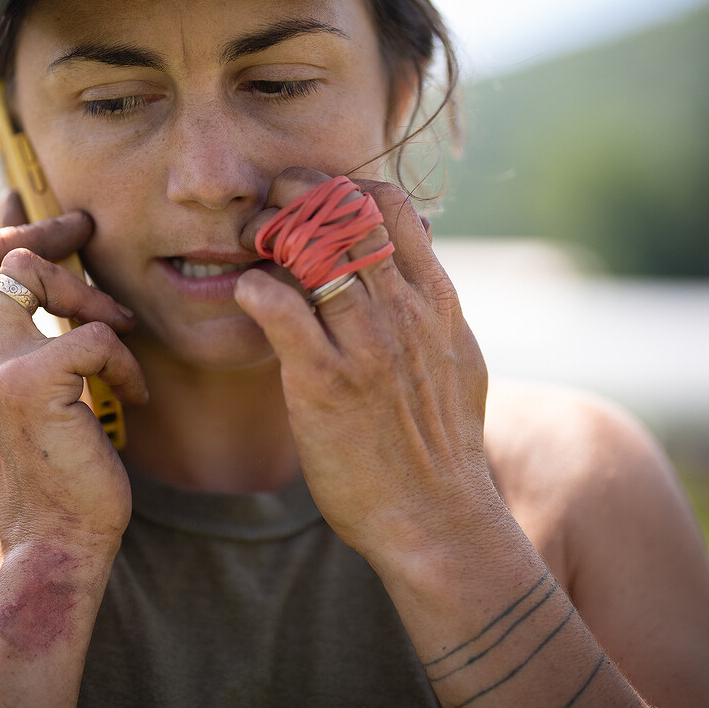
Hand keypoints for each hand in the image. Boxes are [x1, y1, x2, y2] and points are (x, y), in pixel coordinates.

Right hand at [0, 192, 147, 553]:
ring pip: (32, 275)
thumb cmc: (58, 475)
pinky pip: (90, 333)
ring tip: (123, 333)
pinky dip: (123, 358)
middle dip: (39, 231)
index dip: (1, 226)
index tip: (31, 203)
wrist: (56, 544)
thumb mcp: (33, 401)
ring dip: (91, 297)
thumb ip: (30, 345)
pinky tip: (134, 393)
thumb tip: (49, 285)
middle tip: (87, 233)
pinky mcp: (28, 385)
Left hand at [234, 168, 491, 560]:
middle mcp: (403, 311)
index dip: (344, 187)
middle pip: (344, 211)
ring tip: (247, 244)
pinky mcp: (325, 382)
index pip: (390, 204)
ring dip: (268, 233)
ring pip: (309, 248)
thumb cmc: (442, 449)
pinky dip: (256, 290)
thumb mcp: (461, 362)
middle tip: (267, 205)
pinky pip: (279, 310)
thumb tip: (422, 275)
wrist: (436, 519)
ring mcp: (365, 344)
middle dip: (296, 193)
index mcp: (436, 300)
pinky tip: (247, 296)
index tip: (315, 201)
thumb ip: (436, 313)